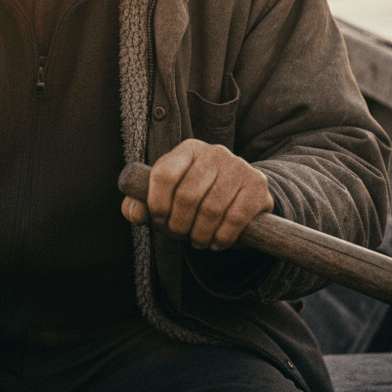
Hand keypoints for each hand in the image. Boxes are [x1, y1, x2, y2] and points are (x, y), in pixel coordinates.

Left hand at [121, 139, 272, 249]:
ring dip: (200, 235)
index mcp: (187, 150)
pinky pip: (235, 218)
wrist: (240, 197)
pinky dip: (222, 237)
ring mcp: (239, 166)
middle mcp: (214, 152)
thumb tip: (133, 213)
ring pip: (211, 210)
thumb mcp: (166, 197)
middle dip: (179, 225)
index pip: (164, 174)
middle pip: (187, 195)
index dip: (157, 203)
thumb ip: (142, 204)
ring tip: (198, 241)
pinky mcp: (258, 185)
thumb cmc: (195, 198)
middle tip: (180, 235)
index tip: (159, 220)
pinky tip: (217, 241)